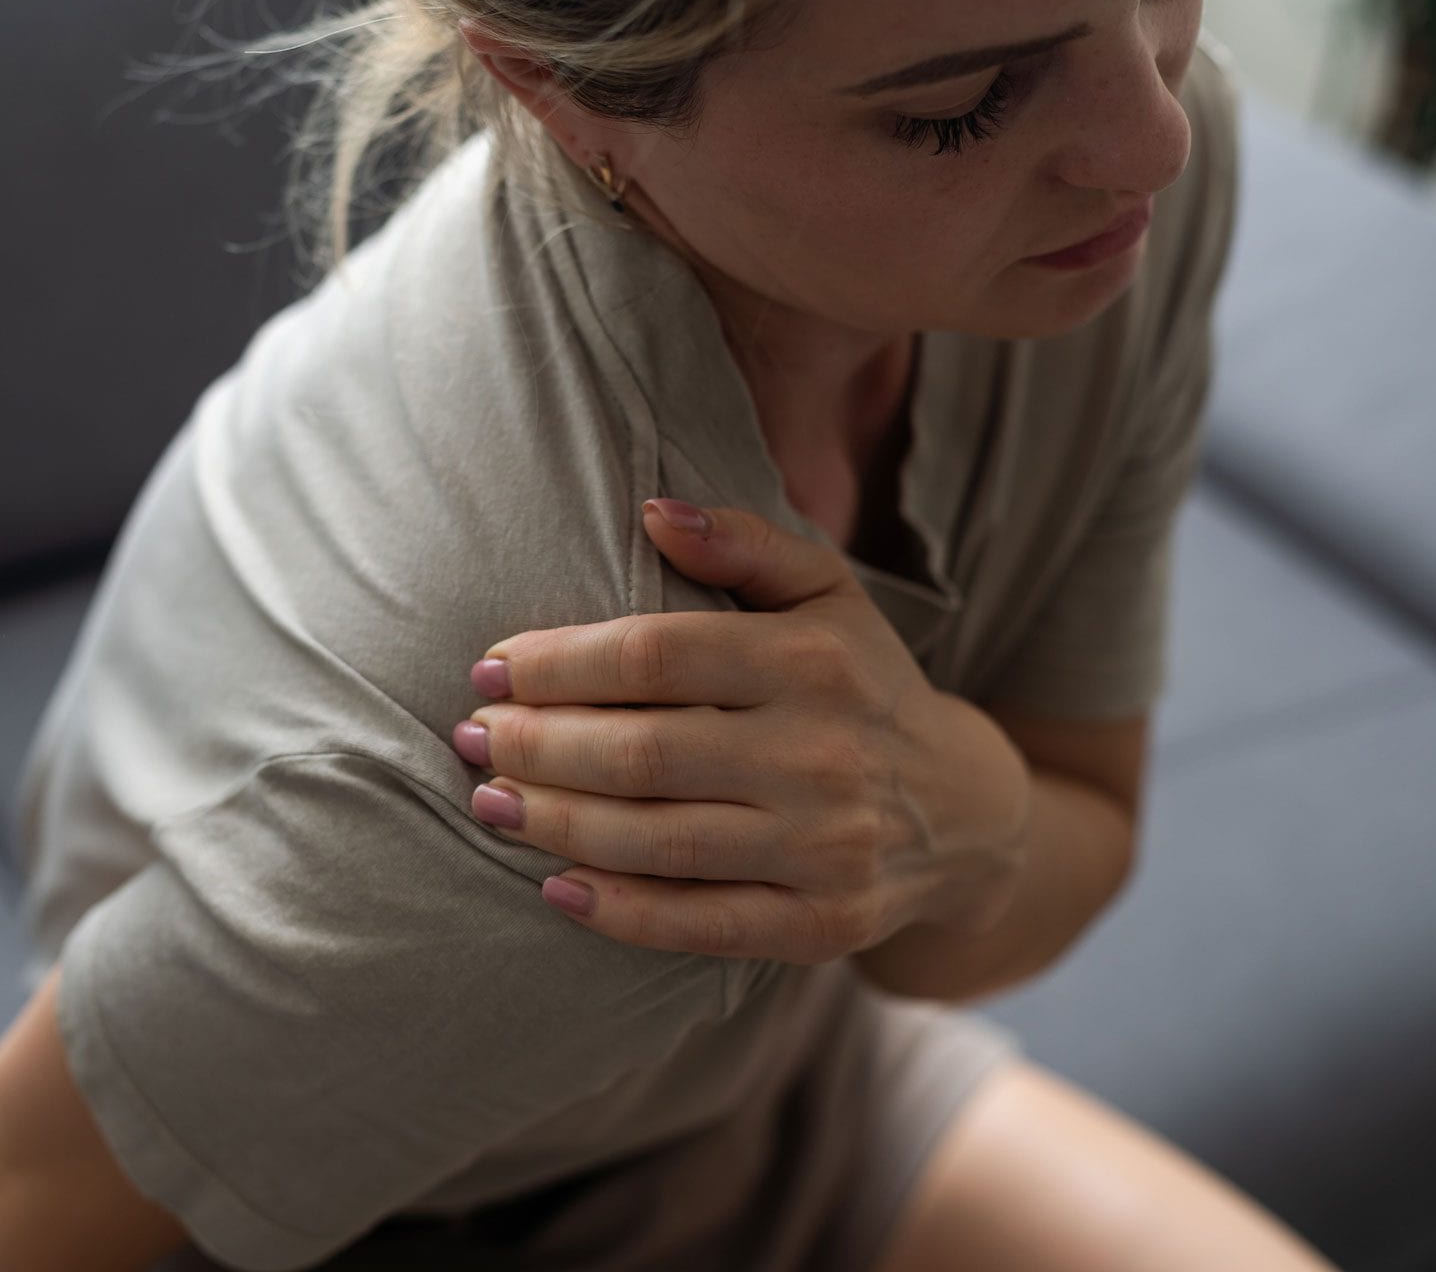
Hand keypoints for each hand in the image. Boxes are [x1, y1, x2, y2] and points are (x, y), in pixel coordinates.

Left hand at [451, 498, 1030, 963]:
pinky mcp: (821, 924)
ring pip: (657, 840)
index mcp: (815, 659)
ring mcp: (825, 846)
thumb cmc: (860, 685)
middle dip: (537, 745)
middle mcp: (823, 753)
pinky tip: (553, 887)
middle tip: (472, 736)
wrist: (962, 812)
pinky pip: (700, 924)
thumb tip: (654, 511)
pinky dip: (618, 912)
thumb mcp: (828, 593)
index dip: (558, 663)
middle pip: (642, 752)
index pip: (655, 654)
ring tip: (487, 801)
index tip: (491, 668)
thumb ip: (745, 543)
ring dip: (554, 823)